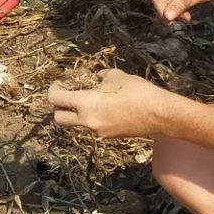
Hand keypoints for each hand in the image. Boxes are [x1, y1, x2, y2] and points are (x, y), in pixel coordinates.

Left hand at [47, 68, 172, 138]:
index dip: (53, 91)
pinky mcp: (110, 136)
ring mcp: (99, 131)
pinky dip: (94, 118)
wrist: (160, 114)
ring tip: (92, 100)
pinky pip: (95, 127)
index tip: (57, 85)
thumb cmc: (137, 91)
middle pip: (60, 119)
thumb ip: (103, 77)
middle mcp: (88, 120)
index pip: (56, 99)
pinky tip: (108, 108)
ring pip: (78, 124)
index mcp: (85, 103)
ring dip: (78, 114)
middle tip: (67, 97)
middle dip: (59, 108)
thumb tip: (98, 78)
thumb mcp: (117, 76)